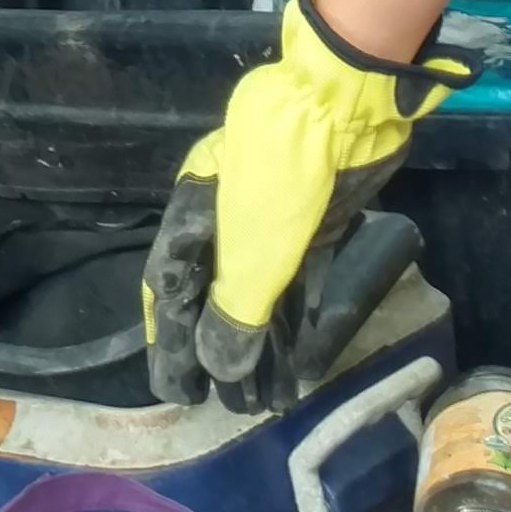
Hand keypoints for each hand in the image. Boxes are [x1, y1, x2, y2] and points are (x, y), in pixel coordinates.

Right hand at [141, 0, 464, 410]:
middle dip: (219, 352)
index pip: (171, 290)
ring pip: (263, 295)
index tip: (174, 387)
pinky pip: (303, 285)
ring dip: (264, 347)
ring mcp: (276, 221)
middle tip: (225, 406)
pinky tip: (306, 362)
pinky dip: (302, 323)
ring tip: (267, 398)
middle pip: (217, 297)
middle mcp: (228, 220)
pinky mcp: (318, 225)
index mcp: (193, 216)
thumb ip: (232, 312)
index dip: (169, 340)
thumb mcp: (251, 250)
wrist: (341, 106)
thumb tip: (217, 367)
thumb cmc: (280, 175)